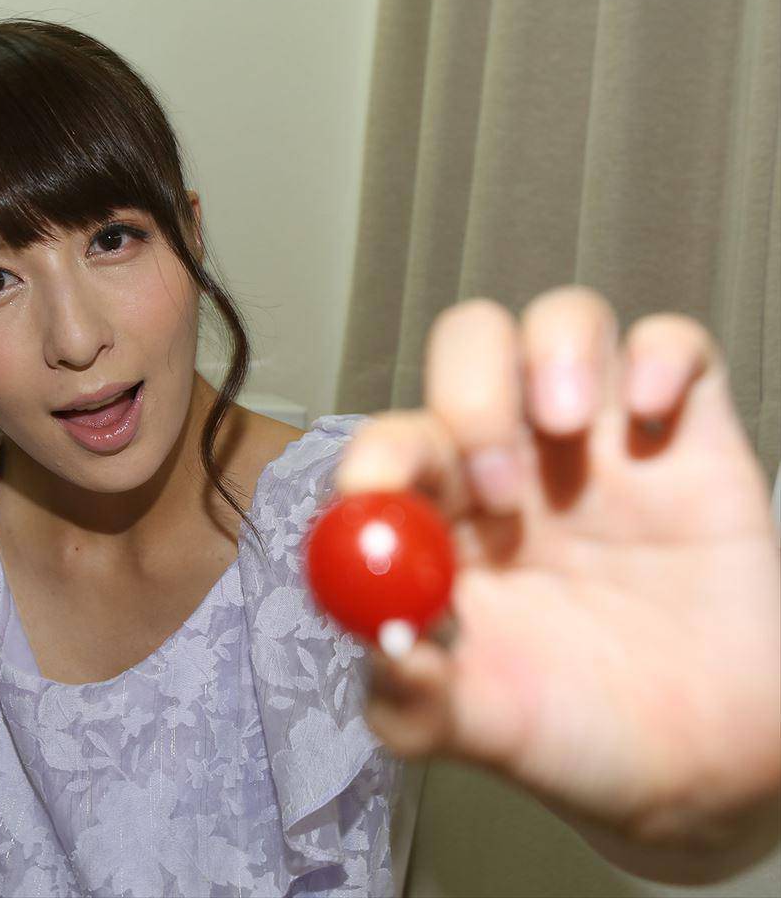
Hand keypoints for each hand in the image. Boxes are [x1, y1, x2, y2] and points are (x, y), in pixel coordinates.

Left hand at [336, 289, 780, 855]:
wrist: (703, 761)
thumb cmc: (575, 730)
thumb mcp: (484, 729)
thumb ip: (415, 699)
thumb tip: (376, 643)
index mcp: (447, 510)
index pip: (395, 441)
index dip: (381, 453)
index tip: (381, 491)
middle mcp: (517, 451)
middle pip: (470, 348)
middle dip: (471, 394)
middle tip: (500, 484)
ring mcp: (604, 433)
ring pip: (563, 318)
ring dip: (555, 350)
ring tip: (571, 429)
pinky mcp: (687, 430)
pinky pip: (675, 342)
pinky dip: (661, 354)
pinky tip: (652, 421)